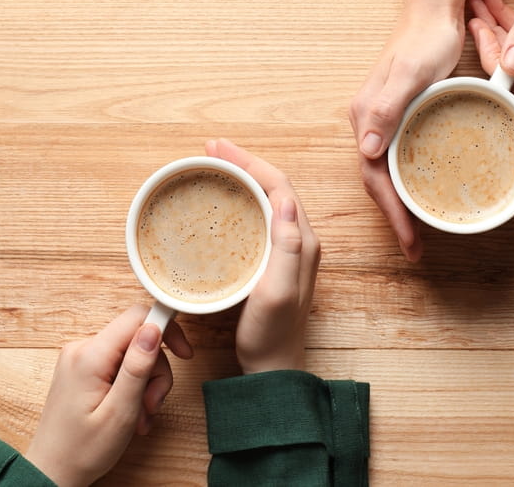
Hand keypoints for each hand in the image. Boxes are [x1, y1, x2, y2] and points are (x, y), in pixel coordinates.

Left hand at [25, 305, 192, 486]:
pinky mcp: (83, 369)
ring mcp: (80, 359)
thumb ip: (138, 367)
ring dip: (145, 385)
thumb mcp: (121, 411)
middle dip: (155, 372)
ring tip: (140, 416)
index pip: (137, 317)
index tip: (184, 353)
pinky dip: (132, 387)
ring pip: (133, 355)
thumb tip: (154, 328)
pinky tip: (131, 412)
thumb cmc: (82, 450)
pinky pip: (119, 366)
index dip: (166, 329)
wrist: (52, 472)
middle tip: (152, 405)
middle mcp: (82, 349)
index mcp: (90, 356)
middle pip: (138, 340)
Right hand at [206, 139, 320, 374]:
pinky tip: (224, 201)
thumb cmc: (272, 333)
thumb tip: (286, 202)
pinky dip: (242, 200)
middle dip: (244, 162)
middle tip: (211, 149)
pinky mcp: (273, 260)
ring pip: (267, 199)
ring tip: (215, 165)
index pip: (279, 186)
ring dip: (243, 177)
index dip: (250, 162)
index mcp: (302, 241)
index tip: (218, 149)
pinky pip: (260, 217)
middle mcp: (299, 240)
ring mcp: (287, 250)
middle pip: (274, 186)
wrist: (273, 366)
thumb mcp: (278, 291)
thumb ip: (287, 247)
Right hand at [349, 0, 469, 261]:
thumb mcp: (411, 74)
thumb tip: (367, 149)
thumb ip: (387, 109)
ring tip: (417, 232)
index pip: (374, 177)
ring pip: (385, 173)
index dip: (392, 212)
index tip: (410, 240)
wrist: (433, 13)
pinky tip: (421, 193)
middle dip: (395, 218)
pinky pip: (397, 159)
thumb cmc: (426, 41)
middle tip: (415, 248)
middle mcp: (369, 124)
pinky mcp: (397, 118)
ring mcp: (382, 122)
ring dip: (399, 204)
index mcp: (366, 118)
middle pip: (377, 181)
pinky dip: (406, 183)